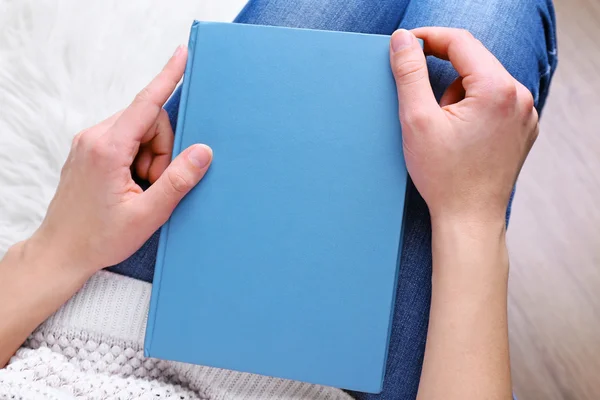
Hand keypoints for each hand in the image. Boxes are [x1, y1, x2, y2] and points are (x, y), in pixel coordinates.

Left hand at [28, 46, 211, 275]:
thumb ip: (178, 180)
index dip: (168, 78)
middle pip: (148, 121)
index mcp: (108, 148)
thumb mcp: (147, 214)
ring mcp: (89, 143)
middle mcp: (94, 137)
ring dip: (150, 157)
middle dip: (162, 149)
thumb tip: (203, 152)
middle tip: (154, 183)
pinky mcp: (90, 151)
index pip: (146, 104)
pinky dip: (138, 158)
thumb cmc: (99, 237)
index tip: (182, 56)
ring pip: (138, 131)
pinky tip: (132, 184)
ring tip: (140, 189)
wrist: (61, 252)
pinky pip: (126, 140)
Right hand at [389, 28, 537, 223]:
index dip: (428, 38)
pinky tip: (460, 137)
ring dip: (457, 95)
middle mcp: (519, 97)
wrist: (469, 219)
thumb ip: (409, 73)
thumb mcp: (417, 120)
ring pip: (483, 83)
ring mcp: (525, 115)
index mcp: (497, 89)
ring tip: (445, 131)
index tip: (405, 45)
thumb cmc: (444, 176)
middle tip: (423, 104)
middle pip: (474, 62)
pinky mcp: (523, 130)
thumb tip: (402, 40)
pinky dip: (473, 109)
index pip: (460, 42)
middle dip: (442, 74)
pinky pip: (494, 103)